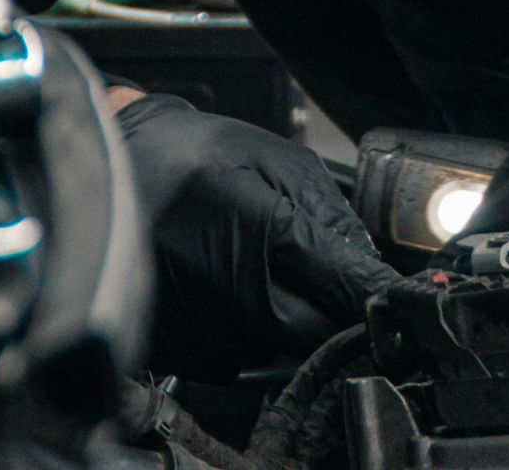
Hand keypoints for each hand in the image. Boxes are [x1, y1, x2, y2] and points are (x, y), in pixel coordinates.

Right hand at [113, 94, 400, 378]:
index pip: (342, 284)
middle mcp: (229, 287)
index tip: (397, 303)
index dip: (376, 295)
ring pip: (275, 346)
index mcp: (260, 229)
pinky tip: (219, 282)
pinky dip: (240, 326)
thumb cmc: (190, 154)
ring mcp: (199, 324)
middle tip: (315, 275)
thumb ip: (329, 210)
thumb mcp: (275, 158)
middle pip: (315, 332)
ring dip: (280, 316)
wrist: (111, 168)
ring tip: (246, 263)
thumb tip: (367, 264)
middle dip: (329, 310)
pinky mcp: (176, 348)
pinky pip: (234, 355)